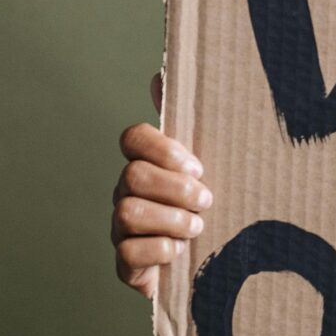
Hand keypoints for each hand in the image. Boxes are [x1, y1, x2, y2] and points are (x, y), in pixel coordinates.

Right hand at [112, 73, 211, 298]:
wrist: (214, 262)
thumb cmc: (211, 206)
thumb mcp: (213, 163)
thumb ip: (192, 122)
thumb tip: (161, 72)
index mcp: (148, 164)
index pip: (133, 138)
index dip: (161, 149)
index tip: (197, 165)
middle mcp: (127, 192)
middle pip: (133, 176)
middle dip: (176, 189)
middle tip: (207, 200)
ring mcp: (122, 227)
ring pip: (128, 212)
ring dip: (171, 220)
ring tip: (198, 227)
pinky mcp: (126, 263)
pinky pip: (127, 253)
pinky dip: (160, 252)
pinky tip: (179, 252)